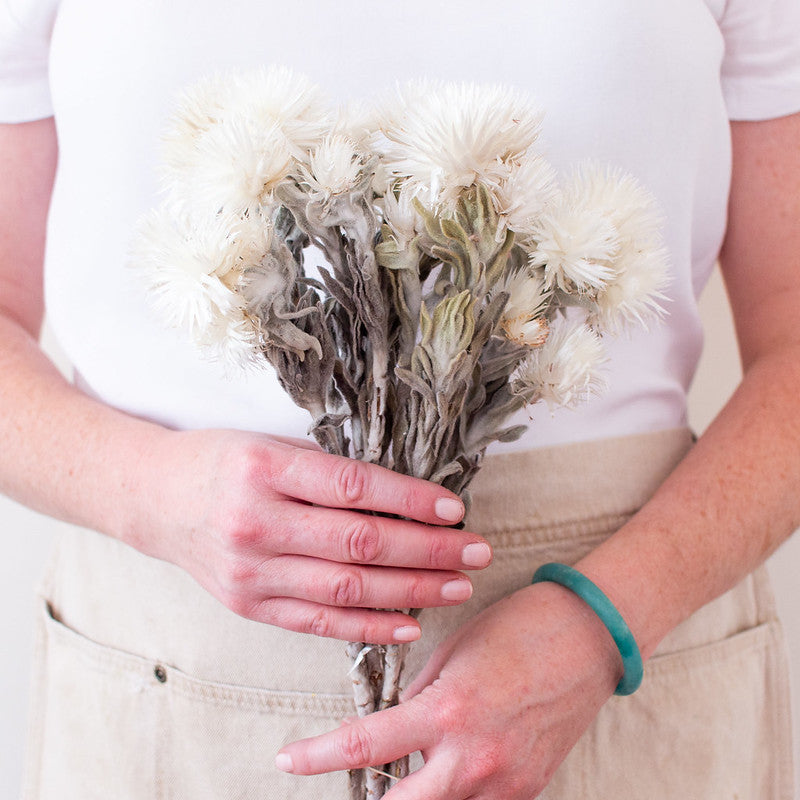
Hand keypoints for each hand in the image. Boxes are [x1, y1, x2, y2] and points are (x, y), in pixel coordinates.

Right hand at [126, 428, 491, 642]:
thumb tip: (407, 498)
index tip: (455, 508)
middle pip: (360, 544)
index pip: (354, 488)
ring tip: (457, 585)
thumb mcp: (273, 447)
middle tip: (476, 551)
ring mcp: (251, 571)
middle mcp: (256, 522)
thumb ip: (330, 472)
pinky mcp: (249, 606)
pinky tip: (410, 623)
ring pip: (347, 590)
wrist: (157, 499)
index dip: (411, 500)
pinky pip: (318, 623)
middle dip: (428, 550)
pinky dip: (369, 626)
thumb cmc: (224, 462)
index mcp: (264, 469)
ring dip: (411, 591)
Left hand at [276, 582, 620, 798]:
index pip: (365, 745)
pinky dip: (460, 790)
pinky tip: (460, 760)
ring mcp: (506, 782)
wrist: (590, 637)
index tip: (289, 759)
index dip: (316, 757)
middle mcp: (474, 758)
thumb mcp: (455, 650)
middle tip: (355, 782)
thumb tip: (399, 726)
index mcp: (447, 711)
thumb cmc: (520, 629)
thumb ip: (420, 696)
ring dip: (421, 794)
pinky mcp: (530, 789)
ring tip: (417, 762)